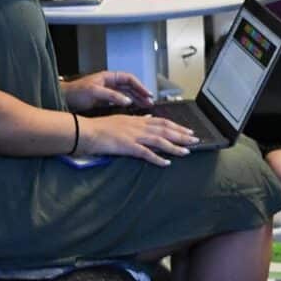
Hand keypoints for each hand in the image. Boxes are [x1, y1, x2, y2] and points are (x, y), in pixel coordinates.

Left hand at [60, 70, 151, 113]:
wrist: (63, 100)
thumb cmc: (75, 92)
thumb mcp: (94, 92)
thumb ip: (112, 96)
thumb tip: (127, 100)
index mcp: (108, 77)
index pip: (129, 79)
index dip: (140, 85)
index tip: (147, 93)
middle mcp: (110, 83)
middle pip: (130, 87)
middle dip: (141, 94)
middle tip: (150, 102)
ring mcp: (108, 91)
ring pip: (127, 94)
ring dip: (136, 100)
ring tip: (146, 106)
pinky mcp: (105, 100)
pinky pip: (121, 101)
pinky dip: (128, 104)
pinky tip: (133, 110)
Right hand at [77, 111, 196, 165]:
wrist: (85, 131)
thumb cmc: (99, 127)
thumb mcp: (120, 119)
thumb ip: (135, 120)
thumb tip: (147, 117)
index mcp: (136, 120)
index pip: (162, 122)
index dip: (177, 126)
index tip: (188, 130)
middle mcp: (138, 126)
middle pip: (165, 130)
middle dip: (182, 135)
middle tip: (195, 139)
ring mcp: (133, 136)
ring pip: (159, 140)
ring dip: (175, 146)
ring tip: (187, 151)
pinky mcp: (127, 146)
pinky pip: (146, 153)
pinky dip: (157, 158)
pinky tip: (166, 163)